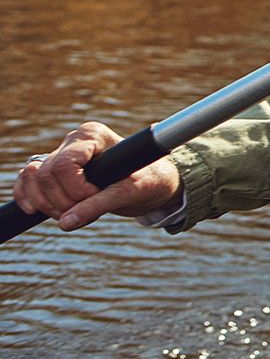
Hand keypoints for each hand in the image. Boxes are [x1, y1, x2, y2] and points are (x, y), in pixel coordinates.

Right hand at [12, 122, 180, 230]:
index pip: (64, 164)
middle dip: (62, 201)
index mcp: (93, 135)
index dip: (76, 190)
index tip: (98, 198)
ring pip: (33, 179)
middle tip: (88, 212)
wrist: (152, 182)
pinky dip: (27, 197)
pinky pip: (27, 181)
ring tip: (74, 214)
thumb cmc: (148, 180)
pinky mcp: (54, 170)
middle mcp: (73, 141)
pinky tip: (35, 210)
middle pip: (46, 174)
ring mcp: (61, 154)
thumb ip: (98, 205)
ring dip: (47, 204)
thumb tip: (65, 223)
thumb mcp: (129, 193)